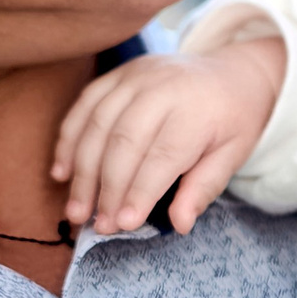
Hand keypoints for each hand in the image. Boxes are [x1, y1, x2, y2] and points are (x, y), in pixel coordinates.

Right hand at [52, 41, 286, 235]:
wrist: (234, 71)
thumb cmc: (234, 120)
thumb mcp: (233, 154)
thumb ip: (205, 187)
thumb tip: (181, 224)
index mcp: (196, 110)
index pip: (162, 157)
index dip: (139, 192)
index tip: (124, 225)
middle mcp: (162, 88)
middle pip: (123, 141)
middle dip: (106, 188)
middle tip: (97, 225)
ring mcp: (136, 76)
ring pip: (98, 124)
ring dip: (82, 171)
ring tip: (76, 210)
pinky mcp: (118, 74)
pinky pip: (85, 105)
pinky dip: (69, 139)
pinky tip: (62, 172)